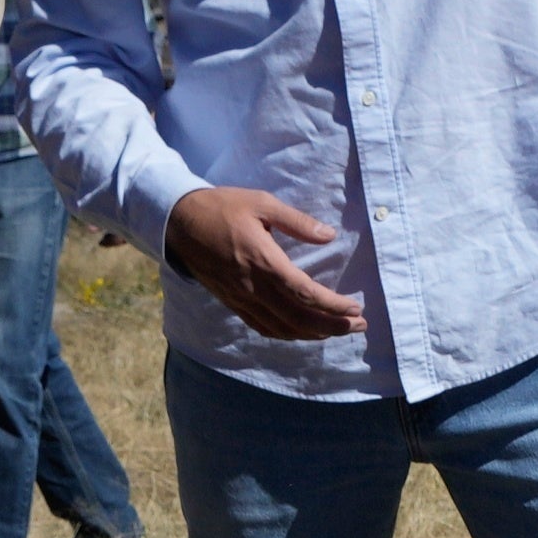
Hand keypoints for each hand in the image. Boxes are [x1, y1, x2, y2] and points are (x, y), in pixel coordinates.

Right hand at [168, 187, 365, 341]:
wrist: (178, 222)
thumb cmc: (222, 207)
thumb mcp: (261, 203)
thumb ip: (297, 222)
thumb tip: (328, 235)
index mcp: (264, 262)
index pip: (306, 294)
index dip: (333, 306)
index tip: (356, 309)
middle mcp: (253, 287)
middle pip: (299, 319)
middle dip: (332, 326)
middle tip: (359, 326)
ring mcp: (241, 299)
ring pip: (282, 328)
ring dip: (313, 334)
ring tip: (337, 331)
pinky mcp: (232, 303)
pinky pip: (263, 327)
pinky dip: (287, 334)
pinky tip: (302, 332)